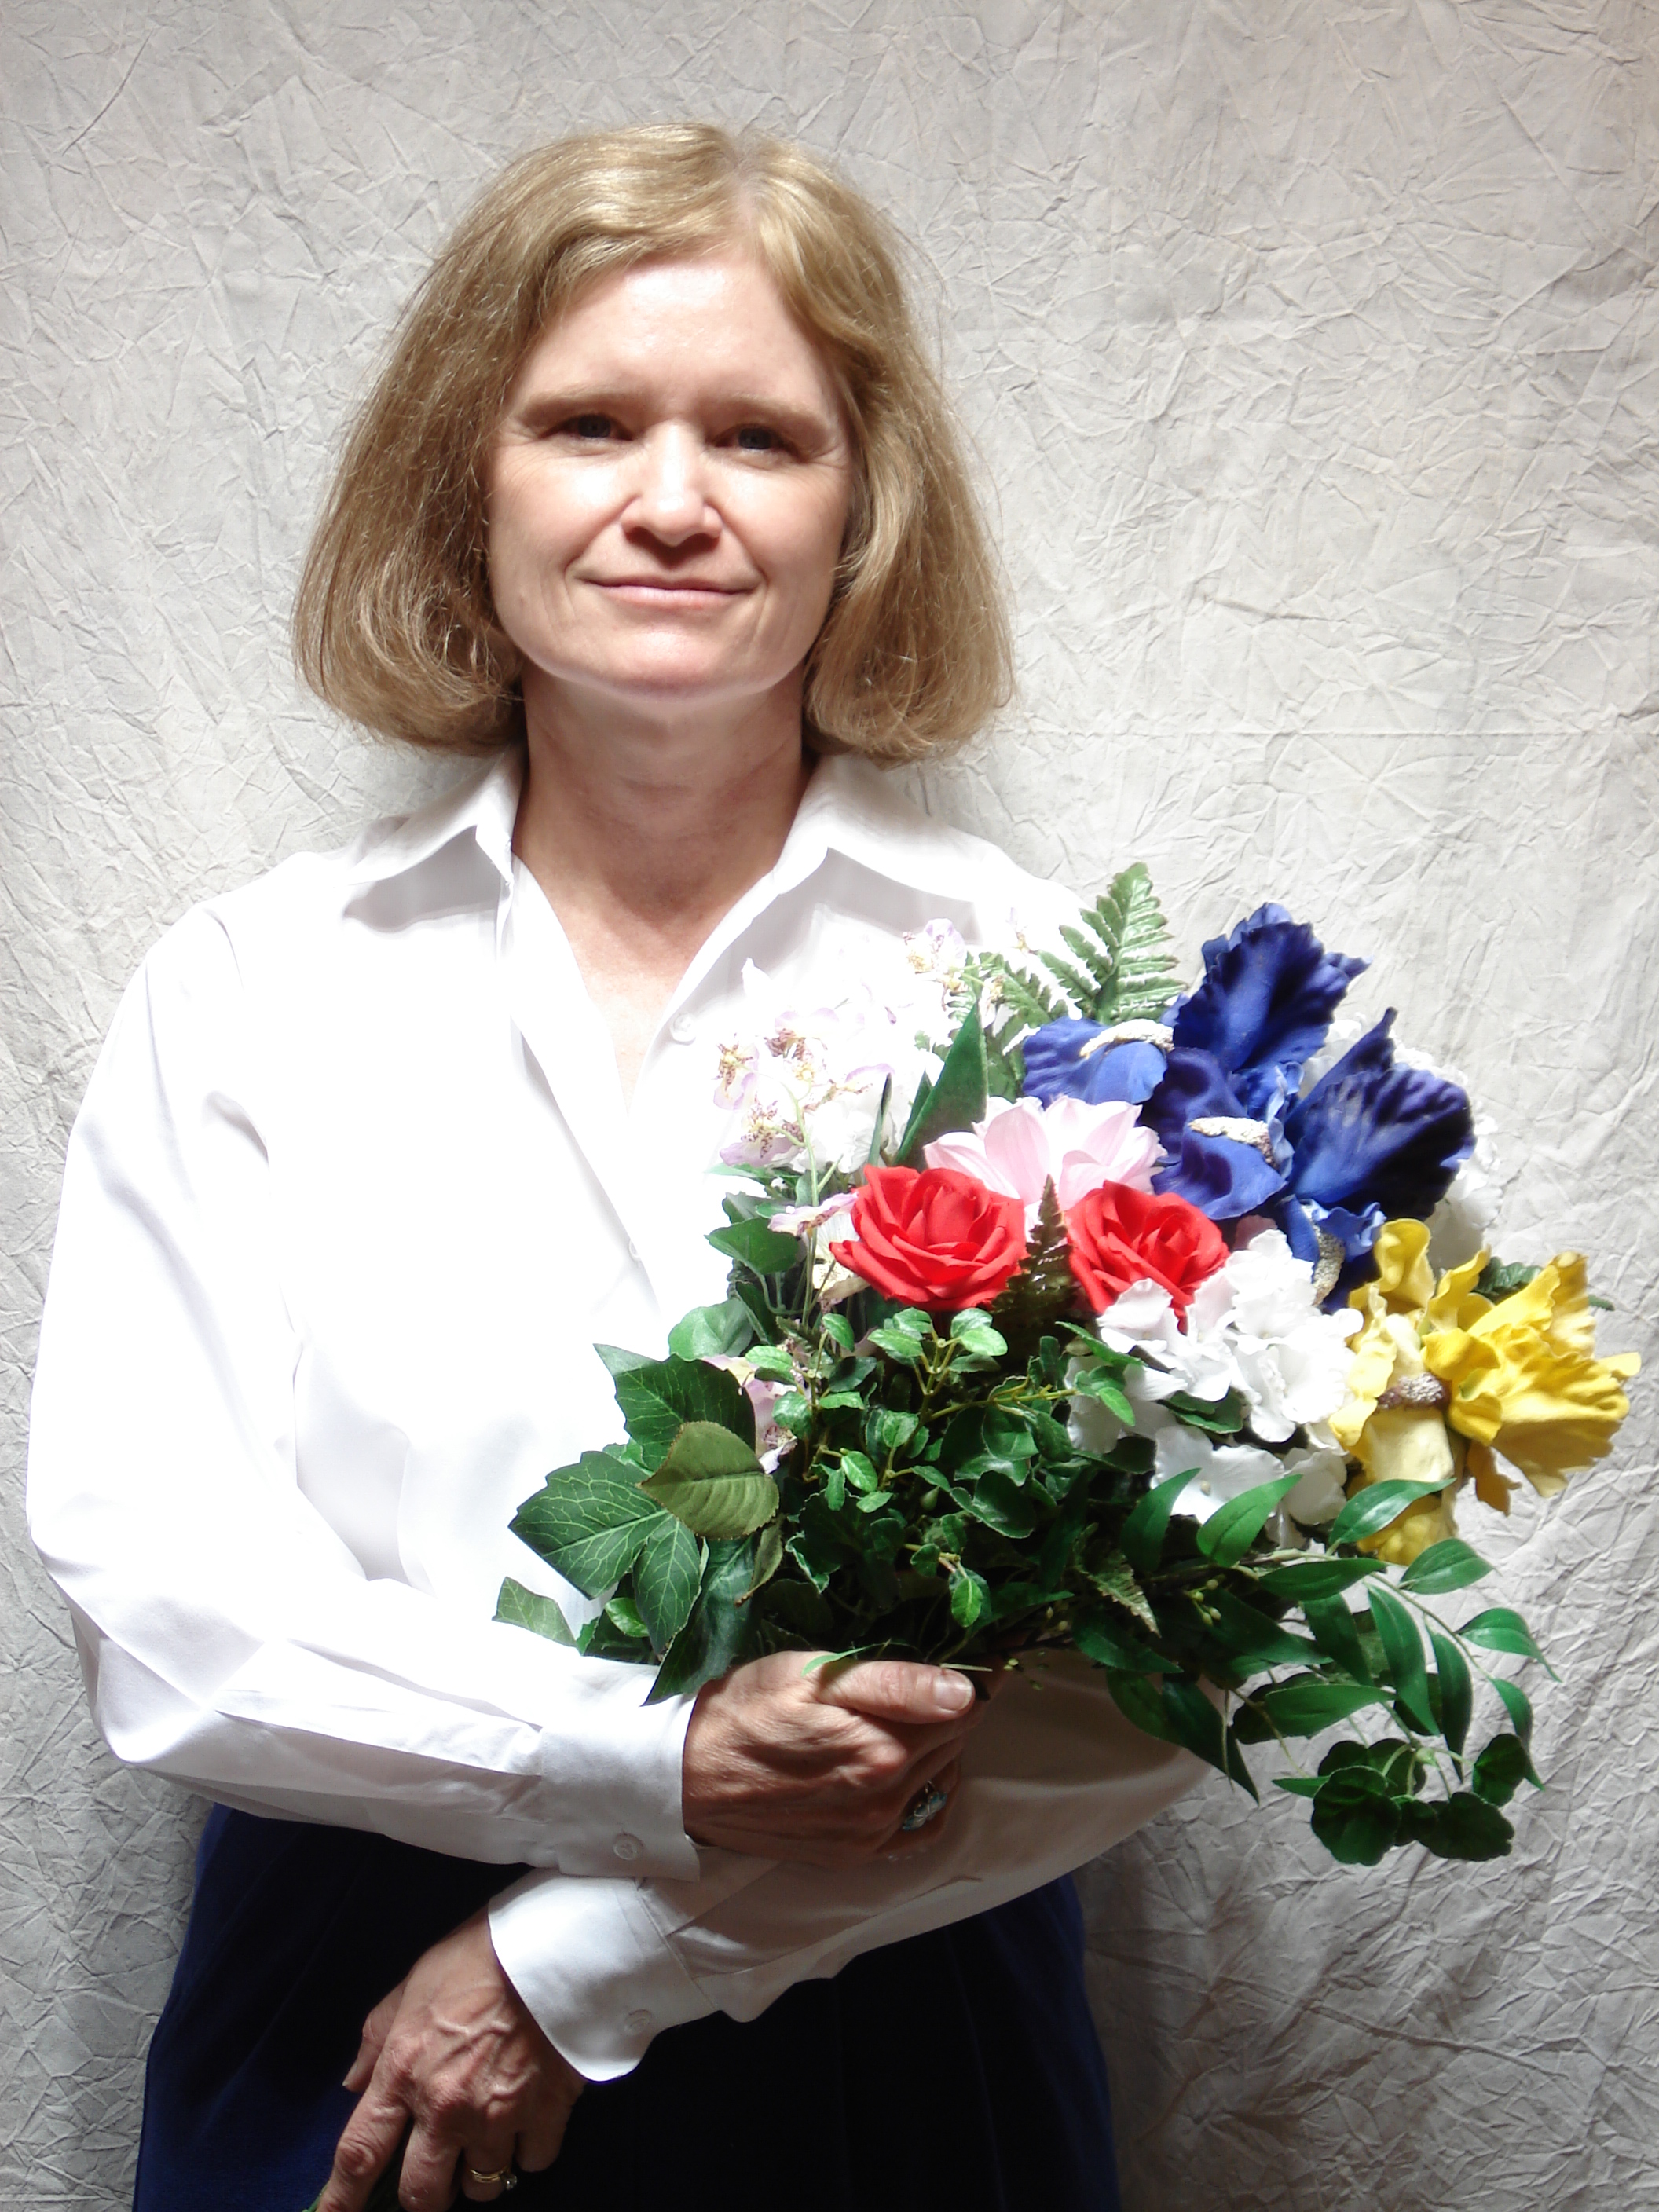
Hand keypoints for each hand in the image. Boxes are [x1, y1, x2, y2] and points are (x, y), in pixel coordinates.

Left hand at [318, 1912, 583, 2211]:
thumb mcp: (411, 1986)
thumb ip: (376, 2040)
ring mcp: (498, 2115)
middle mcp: (446, 2107)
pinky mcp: (546, 2113)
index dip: (342, 2199)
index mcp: (404, 2071)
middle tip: (436, 2168)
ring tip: (486, 2137)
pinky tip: (527, 2119)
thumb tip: (354, 2084)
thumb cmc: (477, 1956)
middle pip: (422, 2196)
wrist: (552, 1941)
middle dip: (424, 2193)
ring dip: (479, 2171)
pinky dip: (527, 2150)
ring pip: (481, 2187)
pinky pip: (531, 2163)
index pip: (360, 2154)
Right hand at [681, 1649, 984, 1866]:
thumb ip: (894, 1684)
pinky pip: (920, 1825)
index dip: (976, 1673)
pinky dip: (928, 1794)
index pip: (964, 1706)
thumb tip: (965, 1692)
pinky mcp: (855, 1853)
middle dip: (957, 1705)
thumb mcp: (813, 1676)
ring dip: (939, 1744)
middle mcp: (887, 1800)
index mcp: (883, 1751)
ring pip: (938, 1777)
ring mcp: (872, 1832)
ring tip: (916, 1712)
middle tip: (946, 1670)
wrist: (686, 1776)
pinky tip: (910, 1768)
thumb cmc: (747, 1709)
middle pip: (954, 1741)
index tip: (985, 1649)